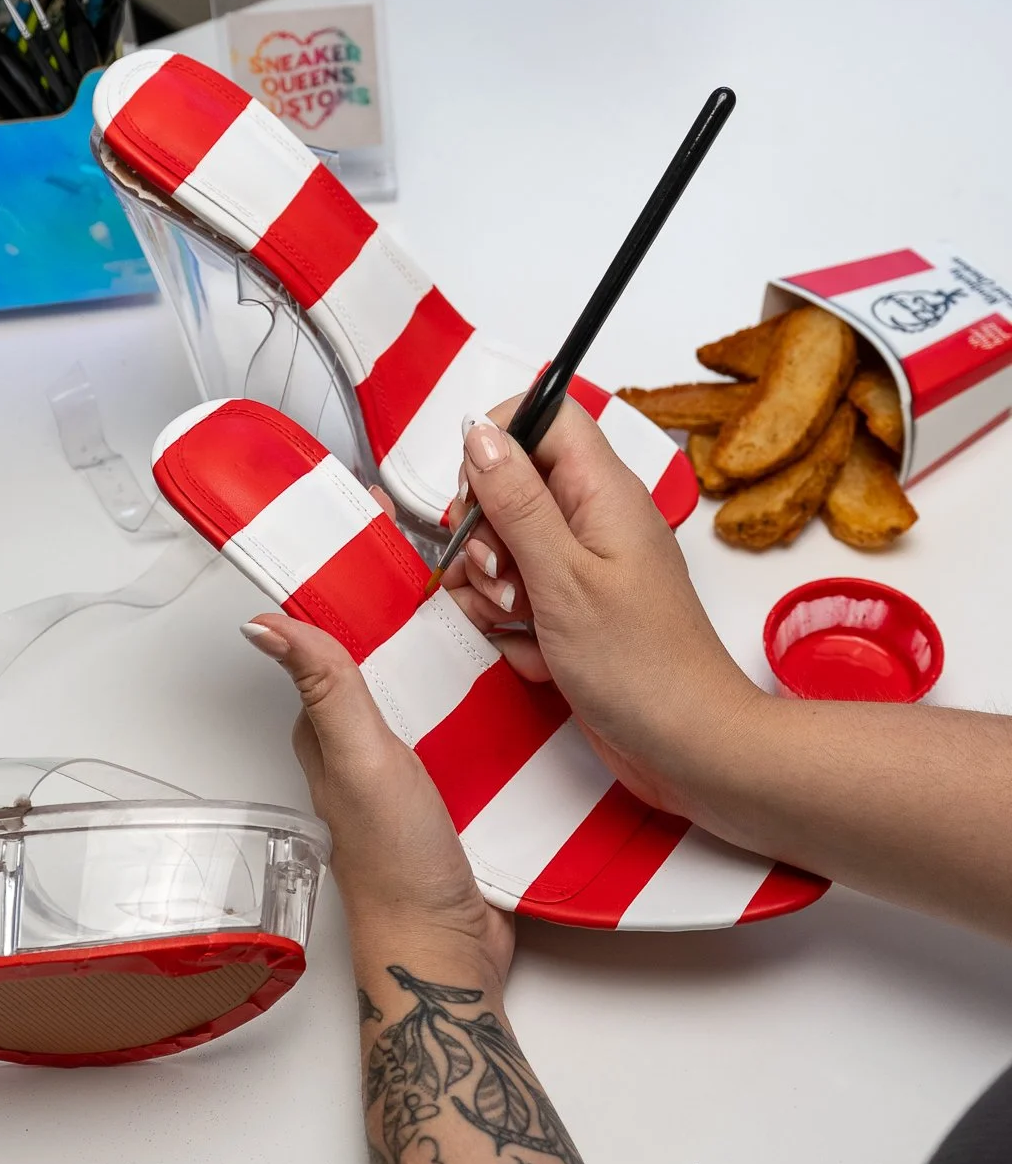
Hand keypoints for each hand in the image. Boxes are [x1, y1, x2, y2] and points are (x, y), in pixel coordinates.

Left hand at [240, 524, 513, 990]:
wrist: (450, 951)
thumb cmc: (395, 869)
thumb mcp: (360, 760)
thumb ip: (323, 686)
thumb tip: (264, 620)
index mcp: (333, 721)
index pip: (341, 624)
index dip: (366, 569)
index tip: (396, 518)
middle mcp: (371, 733)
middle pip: (400, 640)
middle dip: (436, 595)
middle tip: (476, 556)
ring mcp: (420, 756)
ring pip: (445, 673)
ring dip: (476, 639)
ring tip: (511, 599)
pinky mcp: (466, 777)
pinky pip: (482, 714)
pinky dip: (504, 689)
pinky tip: (531, 671)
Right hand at [443, 399, 761, 821]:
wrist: (688, 747)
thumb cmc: (642, 667)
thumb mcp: (562, 575)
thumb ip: (516, 500)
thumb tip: (479, 431)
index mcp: (603, 491)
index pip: (545, 416)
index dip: (497, 442)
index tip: (473, 493)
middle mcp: (595, 520)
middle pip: (512, 485)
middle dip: (483, 530)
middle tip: (499, 575)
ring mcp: (585, 567)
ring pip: (506, 546)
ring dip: (490, 585)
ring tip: (515, 622)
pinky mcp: (574, 612)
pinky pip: (517, 597)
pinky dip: (508, 624)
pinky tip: (527, 653)